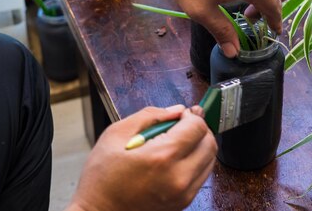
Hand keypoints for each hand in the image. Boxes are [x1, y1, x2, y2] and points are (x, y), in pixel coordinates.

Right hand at [68, 105, 215, 210]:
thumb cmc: (101, 178)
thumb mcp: (116, 134)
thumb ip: (150, 116)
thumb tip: (176, 110)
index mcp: (162, 157)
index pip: (198, 127)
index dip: (190, 116)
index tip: (179, 116)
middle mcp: (178, 177)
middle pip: (209, 143)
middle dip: (198, 129)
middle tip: (181, 126)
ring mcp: (183, 193)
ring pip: (210, 159)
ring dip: (199, 146)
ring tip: (177, 144)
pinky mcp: (184, 202)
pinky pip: (202, 175)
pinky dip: (195, 162)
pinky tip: (176, 160)